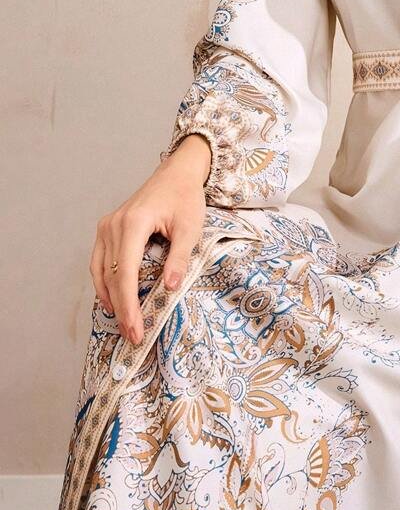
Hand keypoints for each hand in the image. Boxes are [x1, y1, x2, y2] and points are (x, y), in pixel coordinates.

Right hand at [89, 135, 210, 345]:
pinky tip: (114, 300)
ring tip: (124, 324)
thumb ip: (179, 258)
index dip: (129, 306)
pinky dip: (105, 283)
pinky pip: (99, 261)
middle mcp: (113, 226)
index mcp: (133, 224)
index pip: (125, 274)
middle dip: (121, 309)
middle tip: (132, 336)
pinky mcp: (107, 229)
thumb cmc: (185, 198)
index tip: (136, 330)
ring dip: (111, 299)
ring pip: (100, 272)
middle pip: (111, 277)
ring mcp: (106, 226)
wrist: (176, 174)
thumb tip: (170, 289)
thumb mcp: (190, 228)